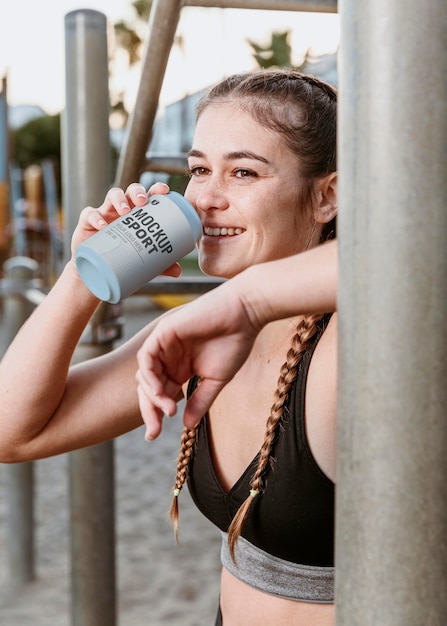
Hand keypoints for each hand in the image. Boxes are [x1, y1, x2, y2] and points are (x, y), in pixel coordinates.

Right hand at [70, 182, 181, 277]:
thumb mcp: (144, 262)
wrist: (96, 273)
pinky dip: (95, 217)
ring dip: (119, 199)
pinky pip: (90, 214)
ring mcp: (105, 213)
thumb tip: (178, 271)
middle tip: (143, 201)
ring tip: (125, 211)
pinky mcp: (87, 222)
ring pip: (112, 195)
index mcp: (139, 215)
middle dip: (138, 192)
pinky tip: (102, 225)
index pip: (149, 196)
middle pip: (131, 191)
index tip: (165, 190)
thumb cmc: (123, 260)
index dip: (156, 189)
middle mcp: (123, 209)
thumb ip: (161, 265)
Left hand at [135, 280, 261, 439]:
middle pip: (148, 388)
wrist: (244, 314)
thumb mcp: (216, 380)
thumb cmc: (234, 342)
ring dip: (151, 396)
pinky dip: (149, 376)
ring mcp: (164, 344)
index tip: (155, 435)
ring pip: (144, 375)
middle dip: (148, 411)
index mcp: (180, 368)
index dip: (155, 415)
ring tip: (167, 409)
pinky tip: (161, 391)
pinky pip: (146, 357)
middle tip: (154, 431)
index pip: (160, 394)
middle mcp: (169, 357)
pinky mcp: (163, 332)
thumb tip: (186, 425)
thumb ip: (200, 401)